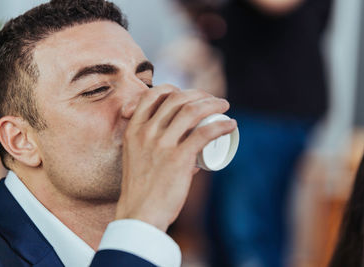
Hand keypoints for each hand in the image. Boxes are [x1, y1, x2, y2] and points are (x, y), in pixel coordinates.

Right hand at [115, 84, 236, 230]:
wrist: (139, 214)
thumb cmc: (141, 190)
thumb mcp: (138, 160)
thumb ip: (156, 152)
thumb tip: (191, 159)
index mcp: (134, 129)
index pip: (151, 95)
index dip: (172, 89)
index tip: (188, 95)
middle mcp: (146, 132)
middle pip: (176, 99)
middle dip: (198, 94)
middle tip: (212, 101)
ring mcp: (161, 144)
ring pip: (191, 111)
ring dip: (212, 104)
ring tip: (224, 107)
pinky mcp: (178, 158)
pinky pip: (204, 133)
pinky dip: (220, 126)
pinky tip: (230, 125)